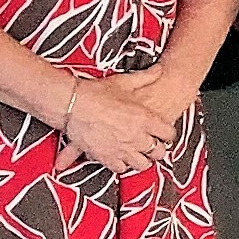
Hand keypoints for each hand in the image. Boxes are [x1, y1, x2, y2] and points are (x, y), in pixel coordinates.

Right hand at [59, 74, 174, 174]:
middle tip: (153, 144)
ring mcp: (122, 150)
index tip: (164, 132)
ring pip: (142, 164)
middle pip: (158, 152)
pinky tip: (120, 158)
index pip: (168, 133)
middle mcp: (137, 137)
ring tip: (138, 153)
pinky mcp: (106, 158)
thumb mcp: (124, 81)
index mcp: (145, 119)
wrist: (70, 104)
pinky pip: (121, 168)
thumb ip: (145, 77)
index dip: (167, 133)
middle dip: (157, 148)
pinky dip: (122, 164)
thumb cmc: (96, 92)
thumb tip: (159, 70)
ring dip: (142, 159)